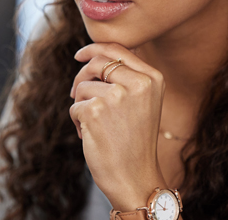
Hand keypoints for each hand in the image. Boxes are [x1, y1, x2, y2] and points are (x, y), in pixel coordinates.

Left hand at [69, 43, 167, 210]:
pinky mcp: (96, 111)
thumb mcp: (143, 103)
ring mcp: (117, 96)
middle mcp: (138, 83)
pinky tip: (90, 136)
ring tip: (94, 125)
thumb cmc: (135, 141)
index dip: (94, 48)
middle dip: (81, 77)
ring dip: (81, 105)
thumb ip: (127, 77)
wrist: (135, 178)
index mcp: (152, 78)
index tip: (79, 55)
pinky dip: (77, 121)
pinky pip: (75, 106)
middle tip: (76, 94)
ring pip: (83, 86)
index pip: (118, 49)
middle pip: (97, 63)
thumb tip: (95, 55)